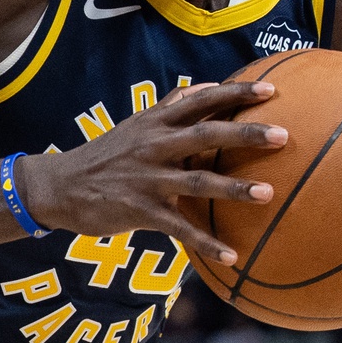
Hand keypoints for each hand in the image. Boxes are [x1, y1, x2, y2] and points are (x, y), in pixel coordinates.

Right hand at [16, 80, 283, 256]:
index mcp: (154, 122)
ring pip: (197, 181)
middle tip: (283, 136)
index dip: (235, 94)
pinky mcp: (139, 210)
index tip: (270, 91)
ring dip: (234, 188)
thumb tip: (205, 86)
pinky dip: (205, 242)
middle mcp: (154, 146)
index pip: (201, 100)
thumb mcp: (133, 125)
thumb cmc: (103, 155)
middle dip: (245, 135)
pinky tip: (232, 256)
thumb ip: (169, 106)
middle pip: (206, 135)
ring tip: (268, 193)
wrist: (58, 186)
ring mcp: (147, 179)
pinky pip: (178, 228)